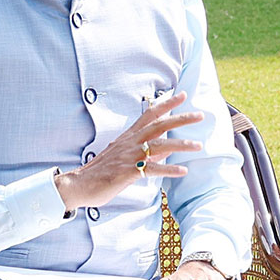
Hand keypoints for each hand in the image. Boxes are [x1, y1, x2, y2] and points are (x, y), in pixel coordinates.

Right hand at [54, 92, 203, 211]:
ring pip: (159, 146)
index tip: (181, 94)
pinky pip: (152, 169)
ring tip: (198, 145)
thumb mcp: (124, 157)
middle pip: (159, 126)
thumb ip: (145, 152)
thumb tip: (166, 150)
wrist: (79, 185)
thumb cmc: (103, 172)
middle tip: (200, 115)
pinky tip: (183, 171)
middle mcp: (130, 143)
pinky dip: (168, 170)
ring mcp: (129, 156)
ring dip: (180, 145)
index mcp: (129, 137)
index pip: (149, 115)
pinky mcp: (128, 172)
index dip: (166, 104)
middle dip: (180, 119)